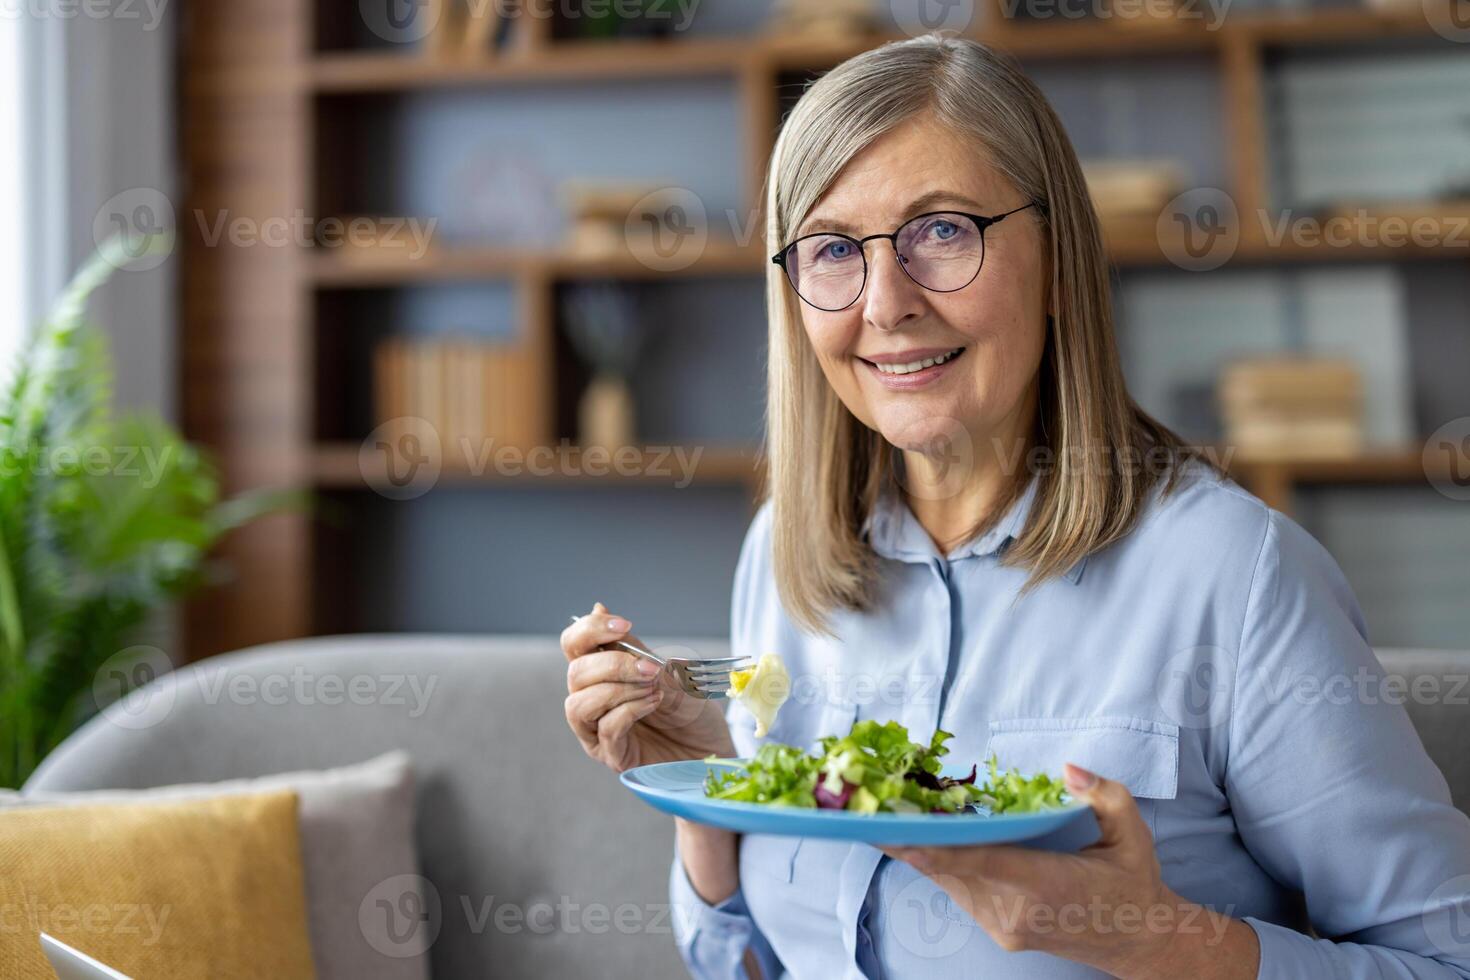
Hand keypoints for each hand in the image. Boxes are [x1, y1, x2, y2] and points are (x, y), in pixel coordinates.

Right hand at [562, 603, 736, 772]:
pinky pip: (606, 729)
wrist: (713, 749)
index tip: (623, 624)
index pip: (575, 645)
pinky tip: (653, 703)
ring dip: (618, 689)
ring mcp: (599, 732)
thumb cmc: (691, 711)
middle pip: (575, 673)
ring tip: (652, 688)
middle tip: (650, 668)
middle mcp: (593, 701)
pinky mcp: (613, 756)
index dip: (590, 630)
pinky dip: (630, 711)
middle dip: (612, 664)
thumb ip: (635, 649)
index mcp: (602, 674)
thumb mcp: (668, 672)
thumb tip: (598, 609)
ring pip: (579, 704)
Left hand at [880, 764, 1257, 978]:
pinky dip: (936, 859)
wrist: (1139, 940)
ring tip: (881, 809)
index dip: (927, 844)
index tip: (887, 825)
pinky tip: (915, 832)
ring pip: (945, 878)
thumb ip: (1104, 796)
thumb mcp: (1131, 833)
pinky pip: (956, 888)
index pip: (973, 862)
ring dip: (916, 846)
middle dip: (906, 835)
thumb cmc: (1133, 881)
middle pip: (946, 867)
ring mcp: (1001, 925)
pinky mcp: (997, 930)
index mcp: (1044, 885)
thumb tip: (1069, 770)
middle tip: (866, 801)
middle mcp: (1013, 910)